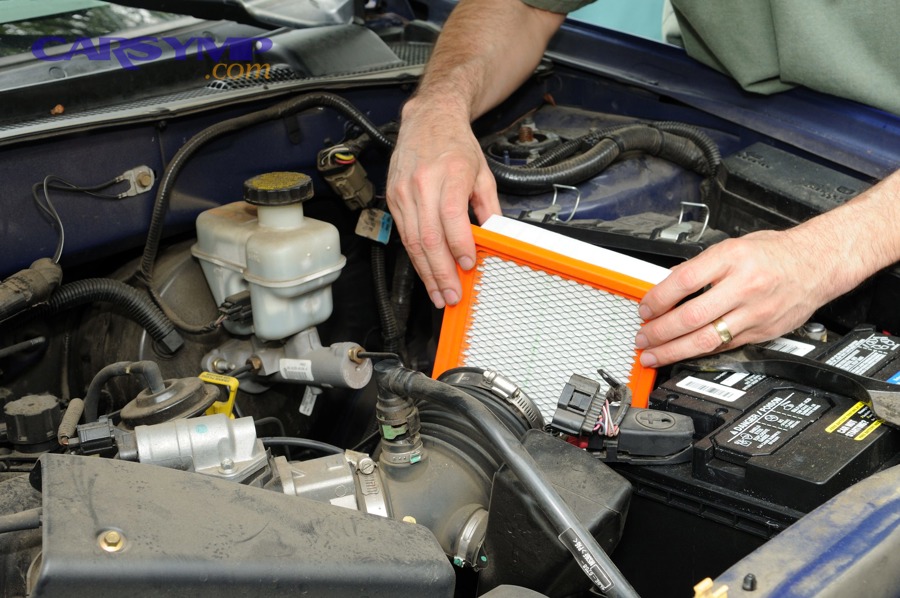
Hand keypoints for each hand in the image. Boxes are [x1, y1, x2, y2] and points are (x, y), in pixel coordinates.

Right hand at [386, 98, 500, 307]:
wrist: (428, 119)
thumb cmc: (455, 144)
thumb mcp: (482, 172)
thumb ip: (489, 206)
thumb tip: (494, 237)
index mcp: (450, 173)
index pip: (451, 216)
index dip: (459, 245)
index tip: (469, 265)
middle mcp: (423, 182)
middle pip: (428, 236)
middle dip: (441, 271)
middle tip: (452, 295)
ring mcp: (403, 191)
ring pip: (412, 241)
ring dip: (426, 272)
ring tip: (439, 293)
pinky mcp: (393, 198)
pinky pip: (404, 235)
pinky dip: (416, 258)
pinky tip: (427, 273)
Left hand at [634, 228, 841, 366]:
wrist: (818, 264)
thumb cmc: (775, 253)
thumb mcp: (734, 246)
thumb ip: (701, 266)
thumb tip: (667, 285)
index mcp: (732, 258)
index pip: (684, 281)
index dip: (658, 298)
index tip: (644, 308)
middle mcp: (744, 286)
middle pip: (691, 316)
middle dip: (660, 331)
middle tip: (643, 337)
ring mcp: (755, 312)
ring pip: (706, 339)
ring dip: (673, 350)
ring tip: (654, 354)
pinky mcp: (762, 331)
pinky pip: (723, 346)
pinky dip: (699, 351)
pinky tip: (683, 354)